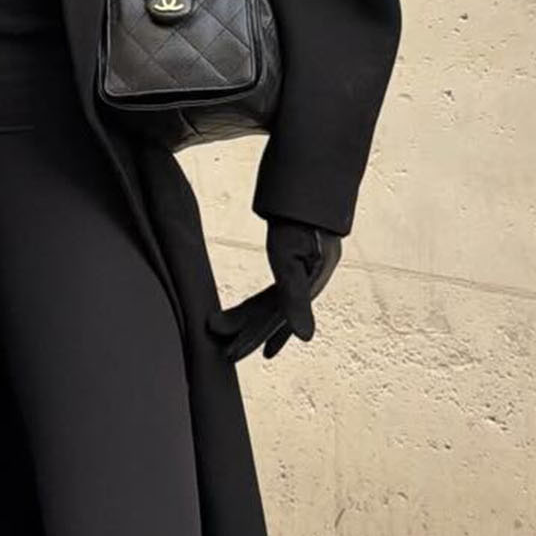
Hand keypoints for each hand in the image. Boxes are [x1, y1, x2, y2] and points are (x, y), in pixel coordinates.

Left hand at [216, 218, 343, 362]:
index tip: (233, 354)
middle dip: (248, 332)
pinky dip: (265, 304)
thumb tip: (305, 338)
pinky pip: (279, 291)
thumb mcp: (290, 259)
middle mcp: (308, 282)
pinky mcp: (299, 259)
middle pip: (273, 313)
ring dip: (251, 318)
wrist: (311, 180)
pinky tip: (257, 310)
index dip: (253, 337)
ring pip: (274, 302)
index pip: (276, 318)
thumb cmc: (300, 219)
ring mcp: (305, 271)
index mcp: (308, 285)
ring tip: (227, 330)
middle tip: (224, 352)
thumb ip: (295, 299)